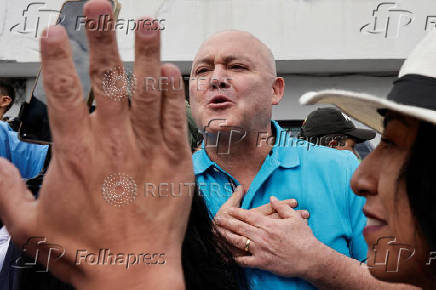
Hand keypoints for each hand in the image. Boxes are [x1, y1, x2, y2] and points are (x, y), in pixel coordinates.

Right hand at [0, 1, 191, 288]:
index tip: (54, 32)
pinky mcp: (175, 161)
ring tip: (146, 22)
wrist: (134, 275)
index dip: (57, 58)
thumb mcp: (27, 225)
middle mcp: (113, 143)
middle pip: (106, 80)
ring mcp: (148, 149)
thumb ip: (3, 187)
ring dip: (145, 54)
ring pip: (147, 91)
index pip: (62, 93)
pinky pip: (176, 119)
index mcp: (75, 154)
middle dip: (101, 39)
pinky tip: (170, 70)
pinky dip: (174, 93)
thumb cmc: (84, 252)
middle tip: (100, 7)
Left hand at [216, 196, 319, 277]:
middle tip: (216, 219)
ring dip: (227, 237)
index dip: (237, 212)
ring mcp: (261, 250)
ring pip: (239, 242)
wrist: (311, 259)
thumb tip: (272, 198)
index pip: (248, 216)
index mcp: (269, 224)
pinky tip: (228, 257)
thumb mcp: (294, 218)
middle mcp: (262, 236)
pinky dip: (236, 259)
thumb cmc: (304, 238)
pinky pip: (245, 262)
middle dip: (227, 223)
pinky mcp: (262, 263)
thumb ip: (281, 207)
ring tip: (218, 234)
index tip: (228, 210)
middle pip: (240, 227)